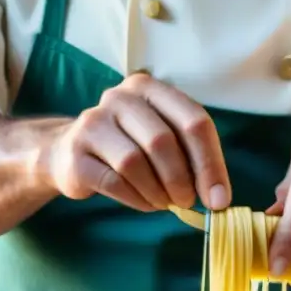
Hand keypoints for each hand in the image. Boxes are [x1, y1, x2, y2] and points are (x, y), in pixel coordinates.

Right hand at [40, 72, 230, 211]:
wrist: (71, 152)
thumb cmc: (131, 147)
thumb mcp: (165, 141)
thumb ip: (192, 160)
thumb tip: (218, 199)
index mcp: (150, 89)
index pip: (194, 121)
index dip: (211, 164)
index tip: (219, 199)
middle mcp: (119, 97)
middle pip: (162, 141)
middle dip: (181, 180)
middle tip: (187, 202)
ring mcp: (93, 121)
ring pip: (135, 162)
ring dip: (157, 192)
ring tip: (164, 202)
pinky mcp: (76, 152)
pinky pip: (114, 181)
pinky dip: (137, 199)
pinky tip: (144, 202)